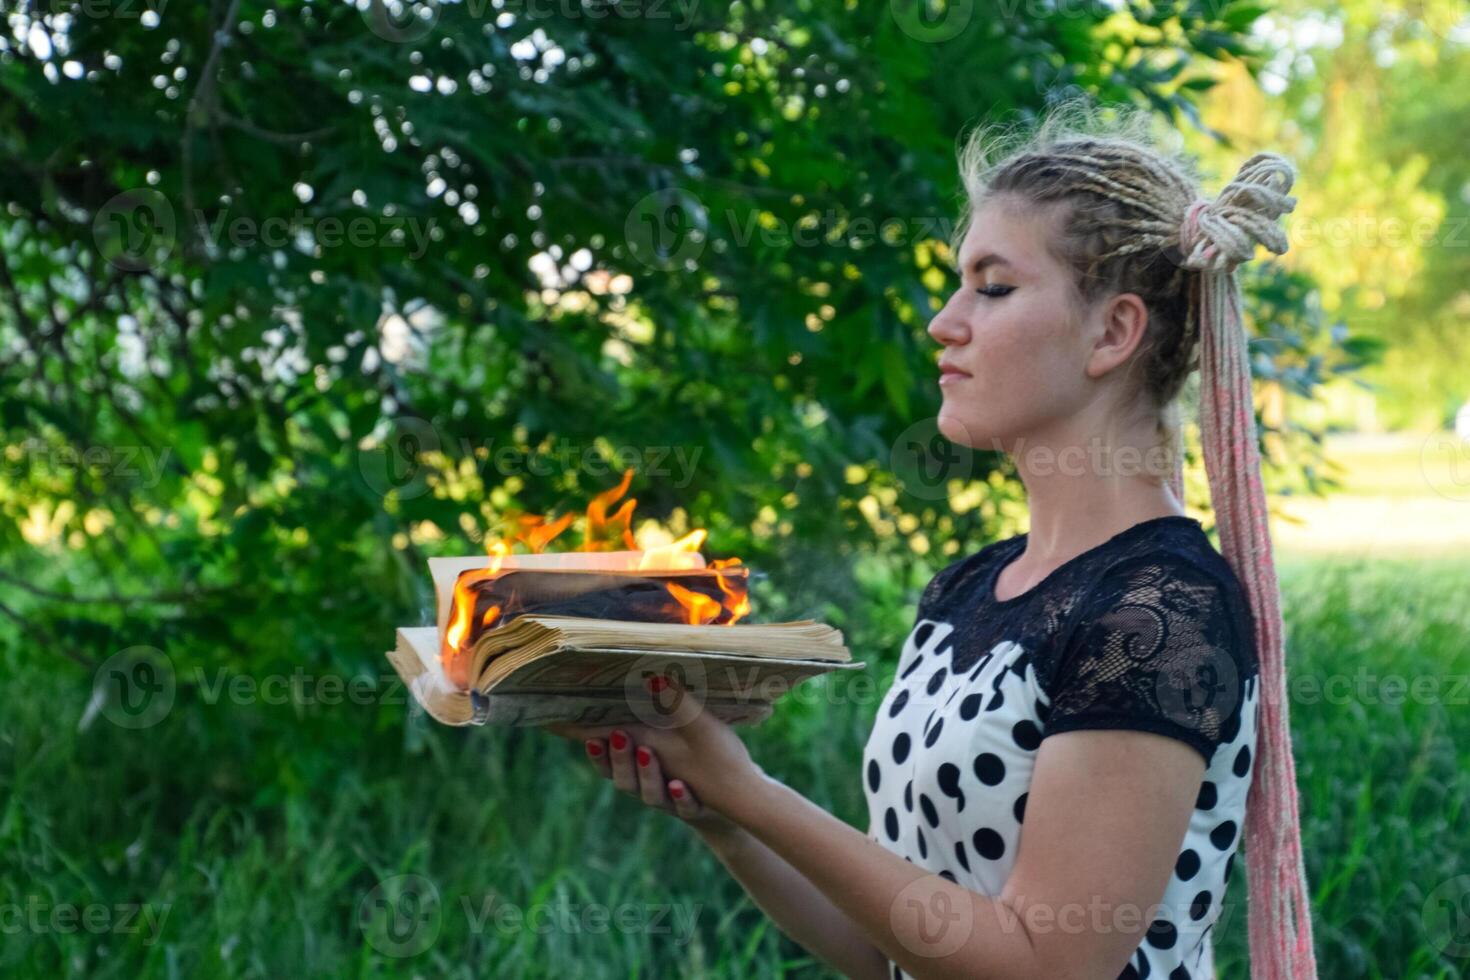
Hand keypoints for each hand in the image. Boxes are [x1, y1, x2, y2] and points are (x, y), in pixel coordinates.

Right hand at [542, 675, 764, 836]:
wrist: (736, 791)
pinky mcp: (692, 806)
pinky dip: (682, 798)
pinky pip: (685, 807)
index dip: (577, 736)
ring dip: (646, 776)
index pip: (603, 744)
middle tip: (617, 736)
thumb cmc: (706, 748)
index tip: (551, 722)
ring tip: (648, 753)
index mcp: (641, 749)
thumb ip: (670, 700)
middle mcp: (648, 775)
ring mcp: (668, 794)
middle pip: (619, 776)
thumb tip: (652, 673)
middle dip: (615, 759)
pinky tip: (682, 786)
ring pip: (649, 794)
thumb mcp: (691, 720)